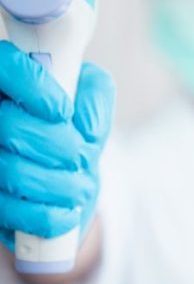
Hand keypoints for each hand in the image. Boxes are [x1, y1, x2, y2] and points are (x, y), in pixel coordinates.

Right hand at [0, 41, 114, 255]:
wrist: (65, 173)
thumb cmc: (76, 126)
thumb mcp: (92, 98)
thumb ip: (95, 95)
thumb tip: (86, 126)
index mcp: (9, 84)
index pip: (6, 67)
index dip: (33, 87)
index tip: (63, 111)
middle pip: (10, 127)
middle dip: (60, 146)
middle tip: (82, 154)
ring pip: (11, 172)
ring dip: (60, 184)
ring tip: (82, 185)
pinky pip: (10, 213)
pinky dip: (48, 216)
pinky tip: (69, 211)